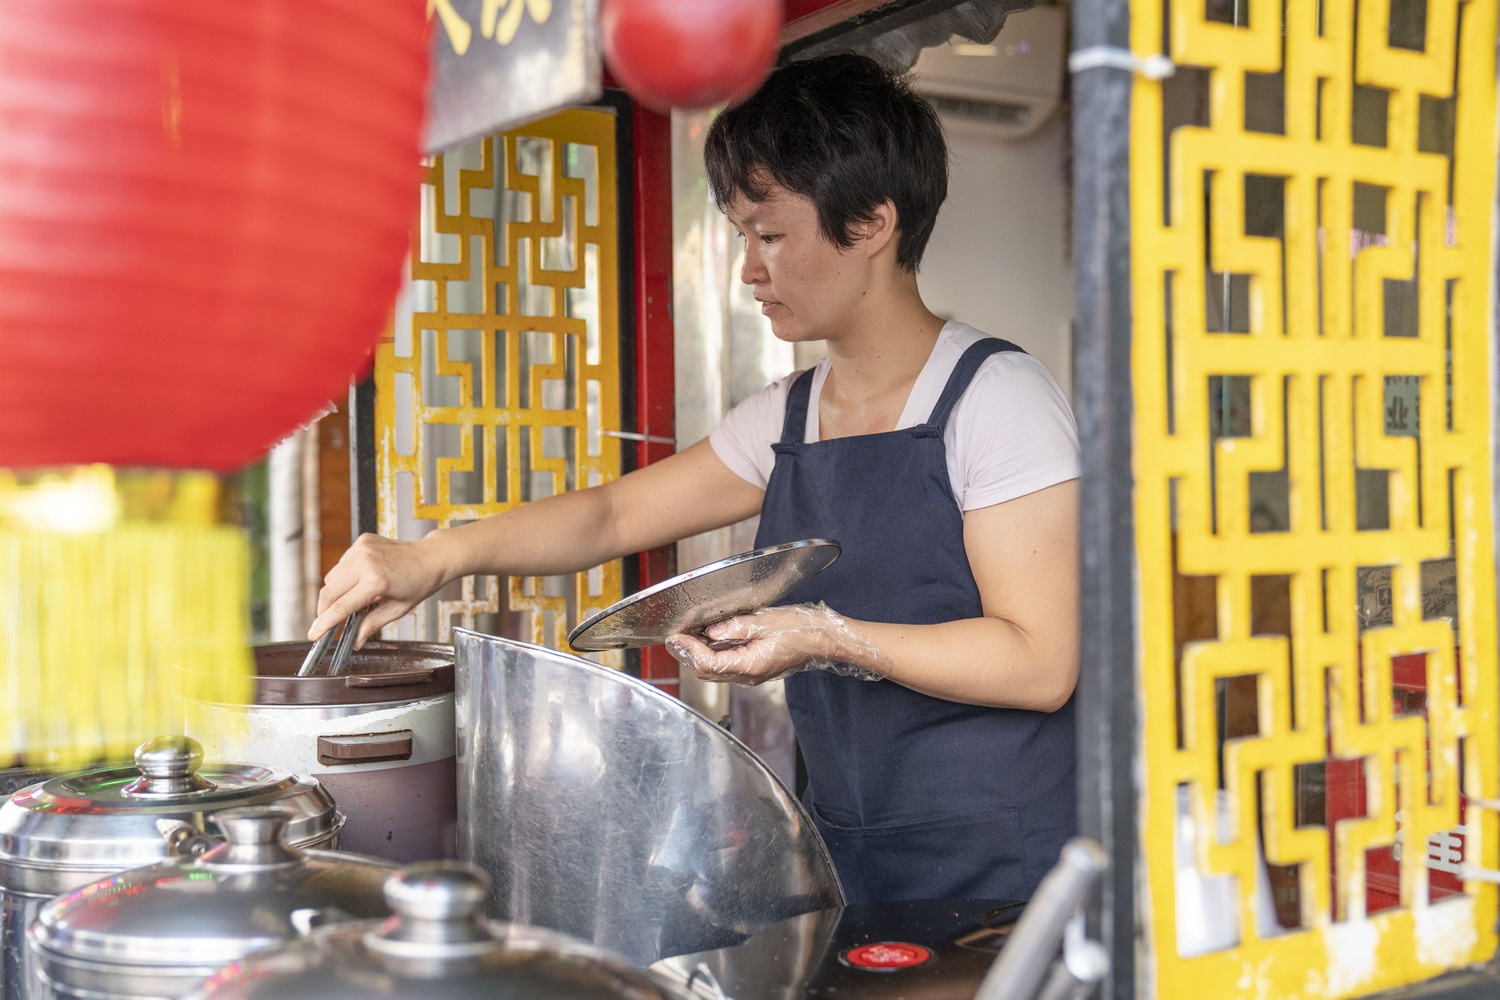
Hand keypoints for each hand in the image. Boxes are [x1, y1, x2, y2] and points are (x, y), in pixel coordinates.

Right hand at [308, 533, 451, 647]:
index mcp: (376, 582)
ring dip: (334, 593)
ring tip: (352, 600)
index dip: (324, 623)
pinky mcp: (361, 541)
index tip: (313, 634)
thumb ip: (372, 626)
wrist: (432, 557)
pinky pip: (341, 564)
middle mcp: (365, 562)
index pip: (341, 607)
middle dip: (324, 610)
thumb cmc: (419, 583)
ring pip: (331, 577)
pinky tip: (359, 581)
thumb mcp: (397, 610)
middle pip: (328, 592)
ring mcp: (362, 549)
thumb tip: (356, 643)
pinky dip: (344, 576)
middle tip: (328, 623)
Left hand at [665, 603, 885, 685]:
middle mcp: (748, 675)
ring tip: (687, 637)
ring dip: (698, 655)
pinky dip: (712, 654)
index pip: (708, 664)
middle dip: (687, 655)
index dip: (688, 651)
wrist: (825, 640)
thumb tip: (711, 630)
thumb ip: (736, 627)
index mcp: (750, 665)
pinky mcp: (755, 668)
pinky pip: (727, 665)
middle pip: (707, 672)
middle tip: (674, 638)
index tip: (677, 636)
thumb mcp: (767, 621)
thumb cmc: (802, 629)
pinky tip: (709, 639)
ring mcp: (752, 674)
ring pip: (715, 670)